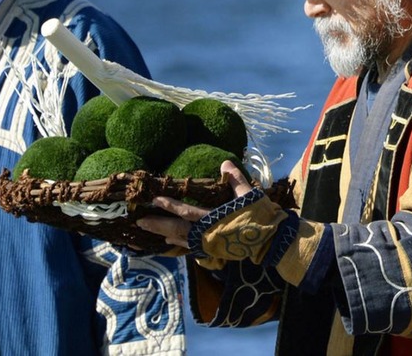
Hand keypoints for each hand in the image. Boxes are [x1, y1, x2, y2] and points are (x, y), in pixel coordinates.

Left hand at [136, 160, 252, 249]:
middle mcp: (208, 233)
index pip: (187, 211)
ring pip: (182, 239)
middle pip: (178, 229)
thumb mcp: (250, 195)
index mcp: (215, 218)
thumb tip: (225, 163)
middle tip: (140, 222)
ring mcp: (210, 243)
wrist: (271, 241)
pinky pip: (191, 246)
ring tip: (150, 231)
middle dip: (158, 225)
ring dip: (165, 234)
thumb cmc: (261, 216)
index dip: (170, 205)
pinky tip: (171, 240)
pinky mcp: (214, 250)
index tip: (154, 199)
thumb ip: (236, 180)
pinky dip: (179, 242)